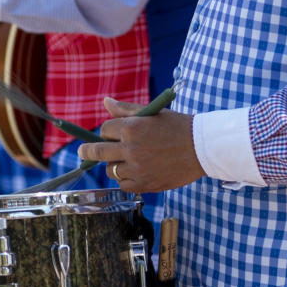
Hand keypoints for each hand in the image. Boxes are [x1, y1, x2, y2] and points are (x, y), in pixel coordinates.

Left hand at [79, 98, 203, 192]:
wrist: (204, 148)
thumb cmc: (178, 127)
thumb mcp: (153, 113)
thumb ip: (126, 110)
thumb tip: (105, 101)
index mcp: (132, 128)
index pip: (105, 130)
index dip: (108, 131)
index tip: (112, 134)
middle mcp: (131, 149)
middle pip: (97, 151)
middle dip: (87, 151)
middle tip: (83, 152)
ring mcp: (137, 169)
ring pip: (111, 169)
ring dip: (114, 165)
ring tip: (127, 161)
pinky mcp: (145, 184)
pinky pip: (123, 184)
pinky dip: (126, 179)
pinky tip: (135, 173)